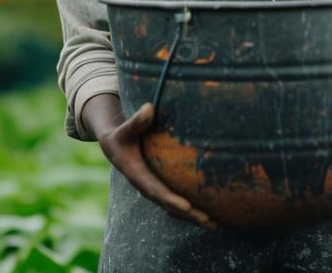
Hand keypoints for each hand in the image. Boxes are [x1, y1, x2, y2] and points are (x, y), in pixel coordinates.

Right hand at [84, 93, 217, 229]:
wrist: (114, 146)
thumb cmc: (121, 135)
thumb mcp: (125, 129)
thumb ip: (136, 121)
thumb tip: (149, 108)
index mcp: (138, 175)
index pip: (157, 191)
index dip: (172, 200)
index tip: (188, 207)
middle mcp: (146, 187)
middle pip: (170, 205)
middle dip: (190, 214)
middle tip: (211, 221)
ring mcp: (153, 189)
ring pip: (175, 208)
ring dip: (194, 217)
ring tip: (216, 224)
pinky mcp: (159, 188)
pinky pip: (176, 203)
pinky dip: (191, 211)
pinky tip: (209, 214)